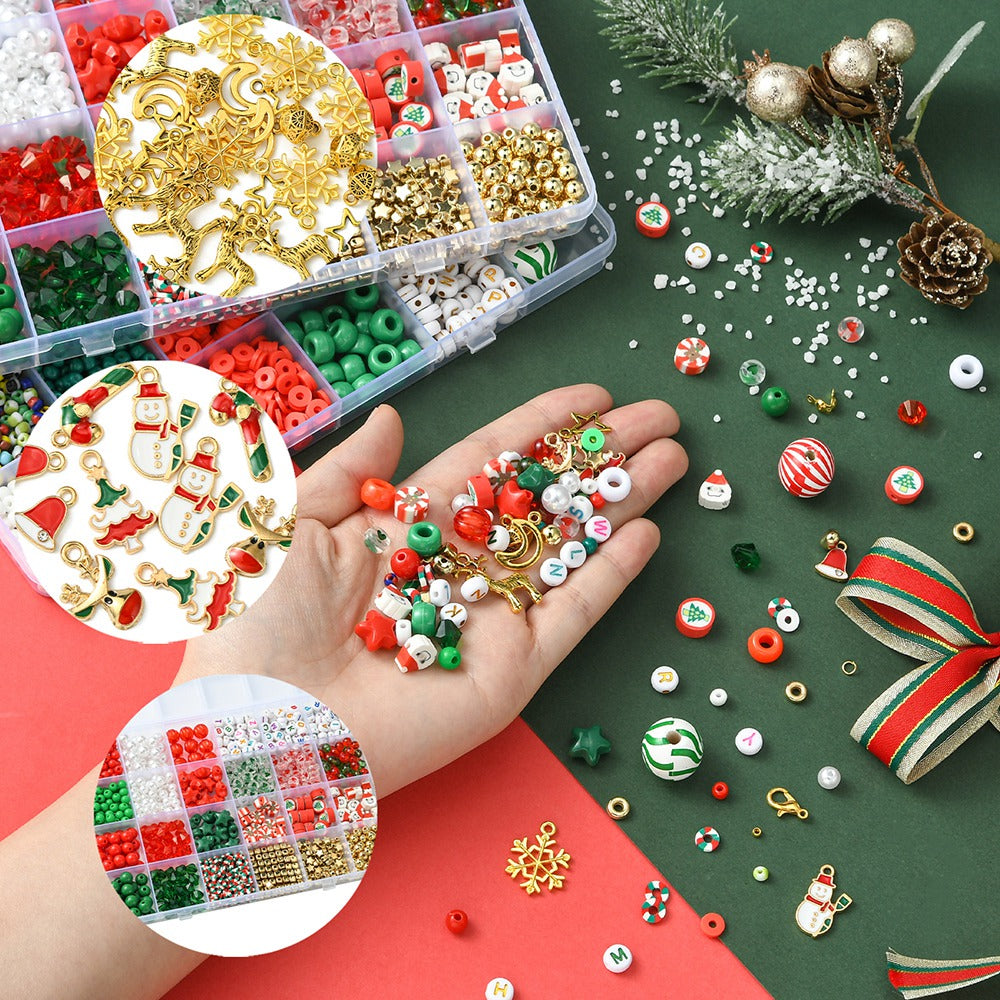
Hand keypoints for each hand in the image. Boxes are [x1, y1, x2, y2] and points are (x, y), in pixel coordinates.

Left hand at [178, 384, 686, 794]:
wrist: (258, 729)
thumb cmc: (256, 621)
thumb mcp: (292, 520)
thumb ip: (352, 467)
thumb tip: (396, 416)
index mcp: (408, 527)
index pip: (491, 462)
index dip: (541, 428)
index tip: (592, 398)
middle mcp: (458, 567)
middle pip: (545, 499)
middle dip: (600, 456)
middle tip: (660, 417)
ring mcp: (489, 619)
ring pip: (570, 548)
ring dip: (621, 502)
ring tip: (674, 459)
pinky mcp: (509, 670)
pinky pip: (571, 616)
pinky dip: (609, 576)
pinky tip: (646, 532)